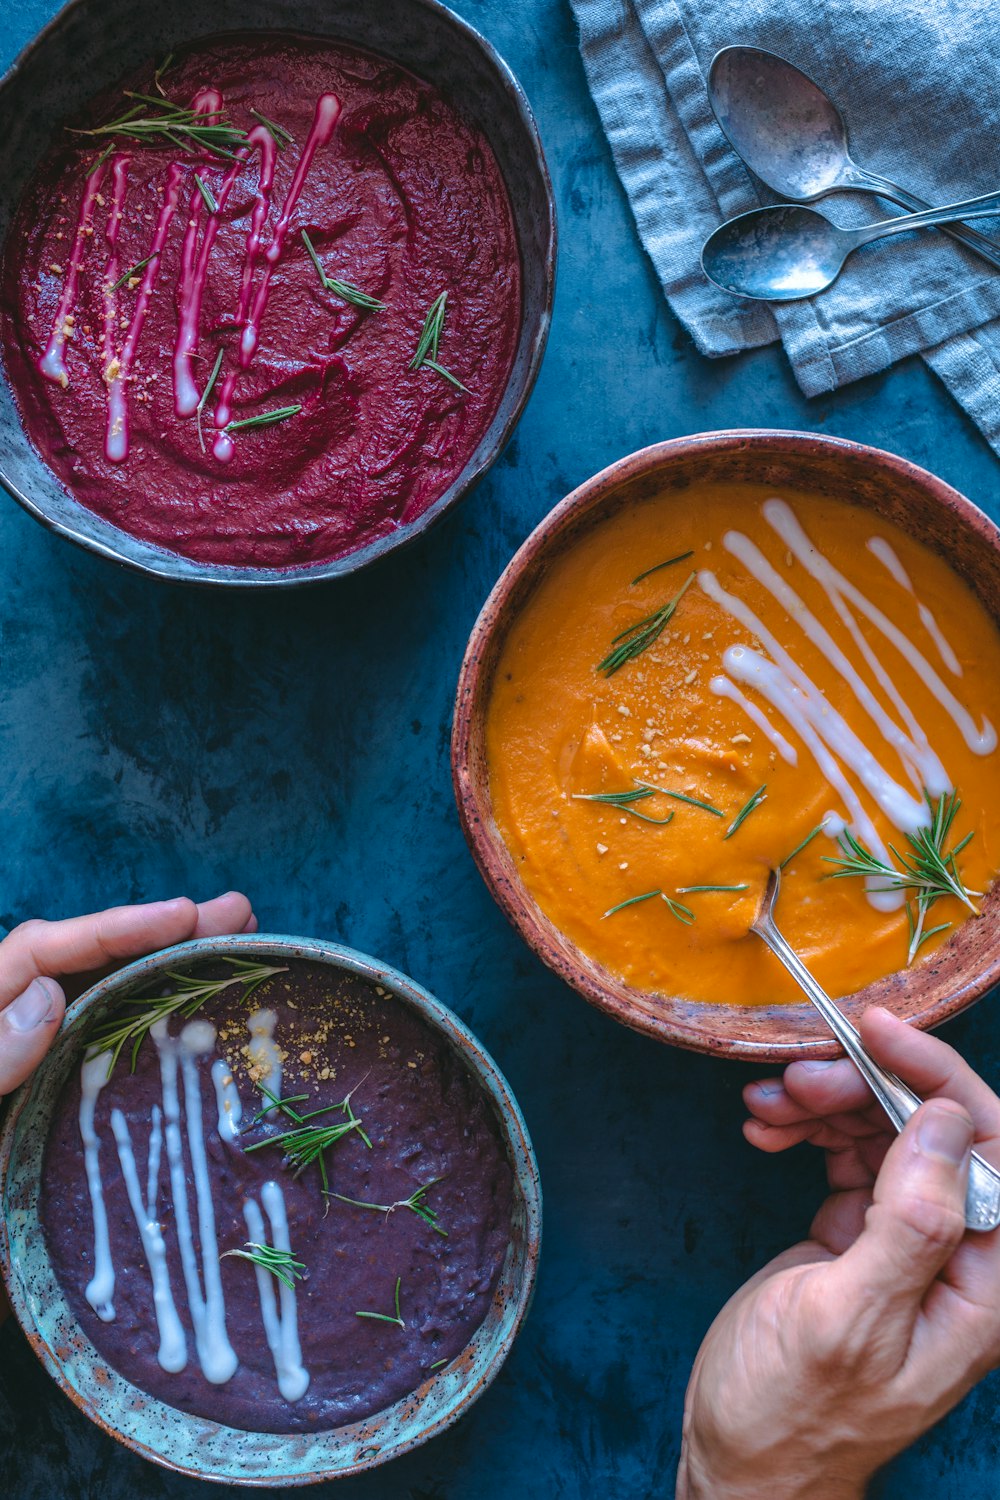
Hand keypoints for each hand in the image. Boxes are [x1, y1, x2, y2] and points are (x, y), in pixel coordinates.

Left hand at [0, 892, 255, 1096]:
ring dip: (165, 976)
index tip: (183, 916)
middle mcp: (4, 1039)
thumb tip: (47, 996)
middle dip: (157, 935)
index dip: (112, 929)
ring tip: (236, 949)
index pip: (37, 955)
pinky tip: (200, 1029)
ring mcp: (29, 1078)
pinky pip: (103, 1062)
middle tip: (236, 916)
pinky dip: (153, 1034)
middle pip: (78, 967)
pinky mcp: (48, 1117)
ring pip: (98, 1009)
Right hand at [676, 1008, 999, 1499]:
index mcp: (985, 1286)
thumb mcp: (846, 1322)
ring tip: (770, 1105)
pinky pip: (849, 1153)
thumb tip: (948, 1122)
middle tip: (799, 1077)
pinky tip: (768, 1130)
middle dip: (867, 1089)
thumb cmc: (792, 1413)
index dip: (940, 1080)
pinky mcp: (863, 1234)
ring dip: (828, 1104)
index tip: (877, 1033)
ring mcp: (910, 1241)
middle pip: (934, 1130)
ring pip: (887, 1132)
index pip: (992, 1151)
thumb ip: (911, 1223)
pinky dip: (808, 1130)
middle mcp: (959, 1255)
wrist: (740, 1459)